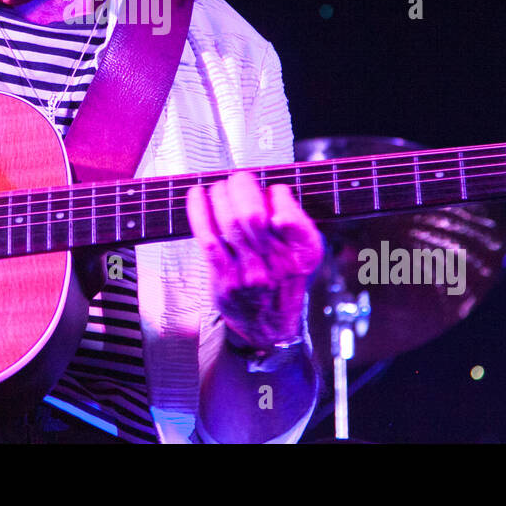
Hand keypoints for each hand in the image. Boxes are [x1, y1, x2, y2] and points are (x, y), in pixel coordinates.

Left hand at [186, 171, 323, 347]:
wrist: (270, 327)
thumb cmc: (286, 279)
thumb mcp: (307, 252)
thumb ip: (297, 221)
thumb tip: (273, 191)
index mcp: (301, 253)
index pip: (288, 216)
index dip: (276, 195)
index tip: (269, 189)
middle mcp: (276, 264)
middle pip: (252, 215)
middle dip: (241, 187)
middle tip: (238, 178)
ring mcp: (248, 273)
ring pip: (230, 222)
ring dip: (221, 195)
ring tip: (220, 187)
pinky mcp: (224, 278)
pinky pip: (207, 237)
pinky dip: (199, 212)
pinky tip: (197, 195)